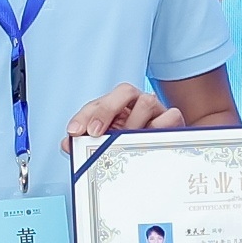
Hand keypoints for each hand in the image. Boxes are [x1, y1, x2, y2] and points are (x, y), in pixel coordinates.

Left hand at [68, 83, 183, 141]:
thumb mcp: (108, 145)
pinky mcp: (174, 120)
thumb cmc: (135, 146)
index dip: (85, 115)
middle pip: (124, 91)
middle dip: (105, 110)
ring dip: (133, 123)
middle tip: (95, 133)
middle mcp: (137, 103)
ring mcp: (157, 110)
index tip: (74, 131)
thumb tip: (66, 144)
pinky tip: (150, 142)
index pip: (99, 103)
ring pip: (147, 101)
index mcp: (118, 107)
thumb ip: (86, 144)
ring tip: (126, 143)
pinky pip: (171, 115)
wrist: (168, 151)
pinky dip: (160, 127)